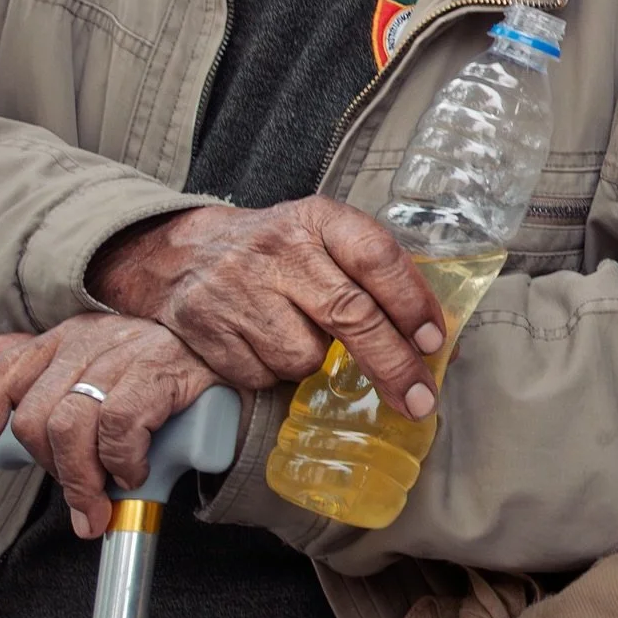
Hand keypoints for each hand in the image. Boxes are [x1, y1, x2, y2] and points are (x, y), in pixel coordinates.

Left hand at [0, 314, 218, 538]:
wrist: (226, 354)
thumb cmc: (156, 368)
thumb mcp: (98, 362)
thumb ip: (46, 365)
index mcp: (61, 339)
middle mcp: (85, 340)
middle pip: (33, 421)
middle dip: (53, 473)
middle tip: (83, 496)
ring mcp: (122, 351)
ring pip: (69, 428)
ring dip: (83, 482)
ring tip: (104, 502)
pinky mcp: (158, 370)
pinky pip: (118, 430)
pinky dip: (122, 464)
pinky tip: (136, 470)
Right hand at [88, 197, 446, 419]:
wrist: (182, 253)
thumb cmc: (273, 251)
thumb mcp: (322, 238)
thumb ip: (374, 278)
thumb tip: (436, 344)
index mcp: (317, 219)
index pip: (375, 256)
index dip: (411, 302)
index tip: (435, 342)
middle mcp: (280, 249)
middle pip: (351, 313)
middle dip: (391, 363)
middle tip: (419, 398)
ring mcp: (242, 289)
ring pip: (305, 356)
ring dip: (311, 361)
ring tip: (292, 331)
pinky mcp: (210, 329)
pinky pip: (264, 376)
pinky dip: (270, 372)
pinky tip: (259, 342)